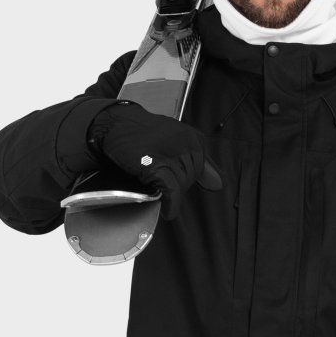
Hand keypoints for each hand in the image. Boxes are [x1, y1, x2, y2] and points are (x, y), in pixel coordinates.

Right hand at [89, 101, 222, 220]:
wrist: (115, 125)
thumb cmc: (144, 134)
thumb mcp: (177, 141)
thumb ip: (202, 163)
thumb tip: (220, 185)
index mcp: (193, 138)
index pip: (202, 169)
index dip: (186, 177)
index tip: (173, 176)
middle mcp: (187, 145)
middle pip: (191, 179)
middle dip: (177, 184)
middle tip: (159, 180)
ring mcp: (173, 156)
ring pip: (182, 187)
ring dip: (170, 194)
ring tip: (155, 187)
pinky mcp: (158, 167)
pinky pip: (172, 192)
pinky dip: (171, 205)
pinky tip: (168, 211)